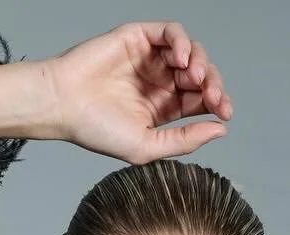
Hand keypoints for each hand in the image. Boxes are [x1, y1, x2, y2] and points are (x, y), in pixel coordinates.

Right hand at [41, 20, 231, 162]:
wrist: (65, 105)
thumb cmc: (97, 131)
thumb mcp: (148, 146)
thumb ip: (184, 140)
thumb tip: (221, 130)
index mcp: (164, 109)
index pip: (200, 101)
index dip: (217, 103)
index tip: (224, 113)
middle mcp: (160, 82)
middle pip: (200, 76)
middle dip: (213, 84)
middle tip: (213, 97)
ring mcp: (150, 59)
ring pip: (190, 52)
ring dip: (200, 62)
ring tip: (195, 76)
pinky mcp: (138, 37)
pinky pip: (170, 32)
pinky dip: (182, 42)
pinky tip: (181, 59)